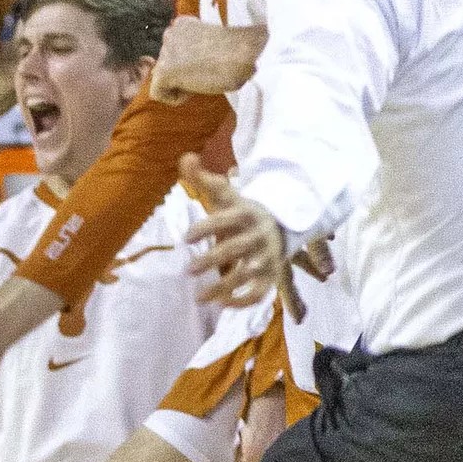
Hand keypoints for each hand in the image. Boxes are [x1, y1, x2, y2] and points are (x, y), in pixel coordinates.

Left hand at [149, 17, 264, 103]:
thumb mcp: (214, 45)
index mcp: (181, 24)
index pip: (174, 50)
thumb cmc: (241, 52)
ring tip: (205, 79)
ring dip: (182, 84)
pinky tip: (195, 89)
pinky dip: (175, 98)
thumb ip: (195, 51)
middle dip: (183, 72)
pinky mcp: (164, 71)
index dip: (190, 62)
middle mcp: (168, 34)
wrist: (246, 54)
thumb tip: (178, 69)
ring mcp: (164, 52)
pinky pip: (158, 93)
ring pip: (163, 78)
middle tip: (209, 73)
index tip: (209, 63)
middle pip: (167, 63)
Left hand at [183, 153, 289, 309]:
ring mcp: (266, 257)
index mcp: (246, 215)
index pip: (226, 220)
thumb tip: (186, 156)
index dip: (206, 227)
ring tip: (198, 298)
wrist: (277, 226)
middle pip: (235, 249)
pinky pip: (261, 293)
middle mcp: (258, 236)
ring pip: (247, 275)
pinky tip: (221, 304)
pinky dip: (244, 302)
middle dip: (212, 260)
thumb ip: (202, 179)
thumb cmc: (240, 212)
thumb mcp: (224, 195)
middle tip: (188, 270)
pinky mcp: (271, 276)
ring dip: (224, 288)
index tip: (185, 237)